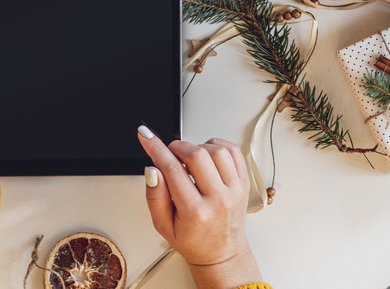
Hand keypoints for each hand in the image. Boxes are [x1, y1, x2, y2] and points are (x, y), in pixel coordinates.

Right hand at [137, 126, 261, 287]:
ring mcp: (235, 190)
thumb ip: (155, 196)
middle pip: (196, 155)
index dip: (155, 148)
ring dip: (198, 147)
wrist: (221, 253)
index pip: (172, 169)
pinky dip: (218, 146)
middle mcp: (219, 199)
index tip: (145, 135)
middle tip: (170, 154)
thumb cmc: (193, 240)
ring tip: (189, 159)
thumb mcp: (163, 225)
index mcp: (195, 212)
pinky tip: (207, 155)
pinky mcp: (244, 183)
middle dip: (177, 147)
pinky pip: (234, 152)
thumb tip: (153, 170)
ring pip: (217, 150)